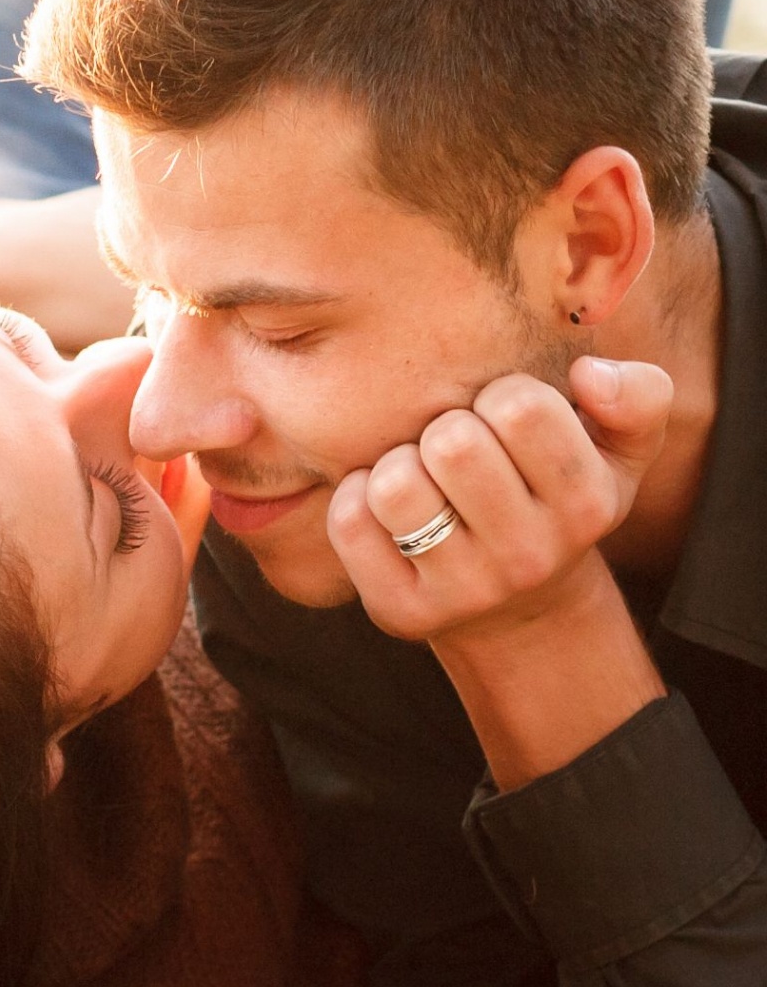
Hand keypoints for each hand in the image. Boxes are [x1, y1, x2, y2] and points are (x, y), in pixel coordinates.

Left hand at [326, 355, 671, 646]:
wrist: (520, 612)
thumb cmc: (557, 502)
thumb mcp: (619, 454)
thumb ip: (637, 398)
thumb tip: (589, 373)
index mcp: (586, 505)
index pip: (521, 406)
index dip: (501, 396)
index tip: (504, 422)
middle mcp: (530, 556)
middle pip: (452, 442)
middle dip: (445, 428)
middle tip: (456, 451)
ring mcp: (463, 591)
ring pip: (393, 485)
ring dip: (396, 466)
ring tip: (422, 479)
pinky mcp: (402, 611)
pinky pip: (349, 523)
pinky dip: (354, 498)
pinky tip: (386, 510)